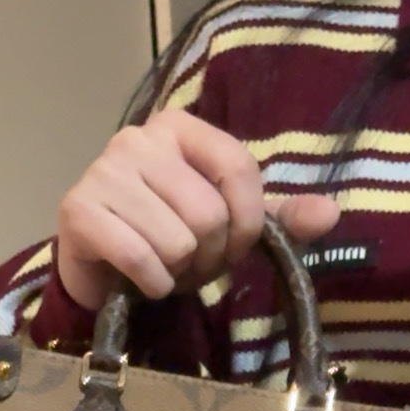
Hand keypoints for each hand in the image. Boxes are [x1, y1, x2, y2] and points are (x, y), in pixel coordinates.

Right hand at [56, 111, 341, 309]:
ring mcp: (104, 170)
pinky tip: (142, 279)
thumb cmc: (170, 239)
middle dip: (208, 254)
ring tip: (163, 265)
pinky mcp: (78, 210)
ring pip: (177, 240)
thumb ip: (281, 219)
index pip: (239, 167)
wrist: (105, 269)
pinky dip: (151, 283)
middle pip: (208, 212)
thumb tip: (331, 214)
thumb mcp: (231, 227)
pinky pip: (140, 258)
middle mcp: (138, 138)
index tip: (231, 243)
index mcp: (179, 128)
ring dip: (178, 271)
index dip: (246, 222)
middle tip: (187, 260)